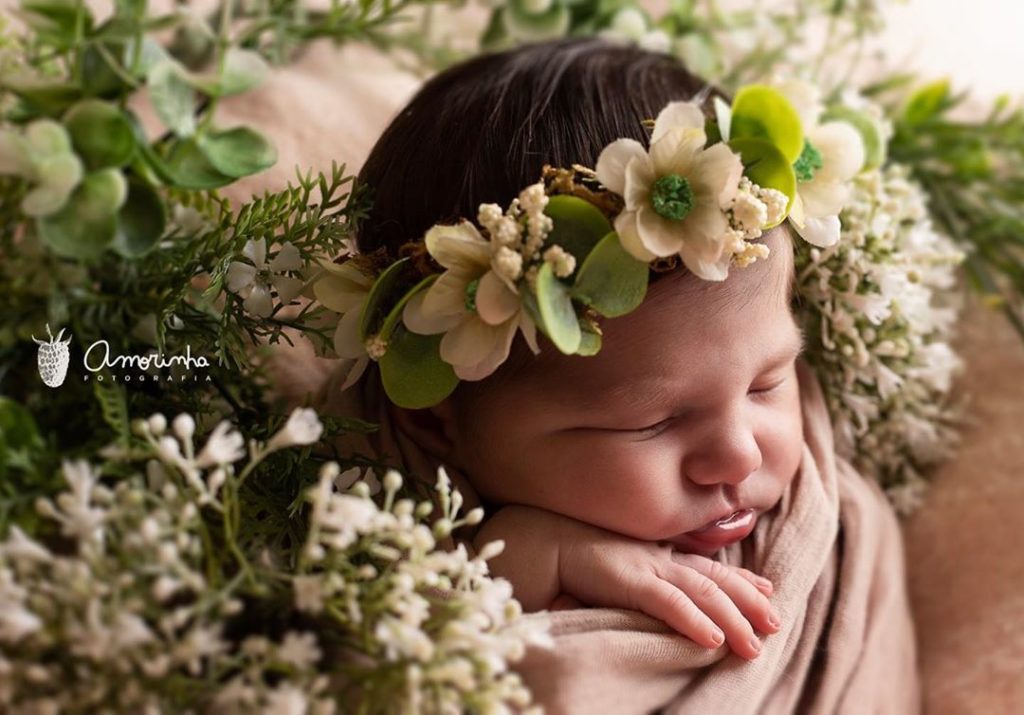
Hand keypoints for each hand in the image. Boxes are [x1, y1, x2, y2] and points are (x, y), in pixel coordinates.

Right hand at [555, 517, 779, 660]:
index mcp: (653, 554)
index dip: (738, 580)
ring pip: (701, 593)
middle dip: (748, 600)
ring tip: (754, 645)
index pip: (705, 566)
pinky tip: (712, 640)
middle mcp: (656, 557)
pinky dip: (693, 620)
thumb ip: (634, 582)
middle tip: (776, 622)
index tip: (766, 591)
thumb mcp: (611, 571)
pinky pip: (668, 602)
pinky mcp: (627, 580)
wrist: (536, 540)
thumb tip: (646, 602)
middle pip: (713, 579)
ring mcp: (644, 566)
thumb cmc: (567, 557)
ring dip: (732, 619)